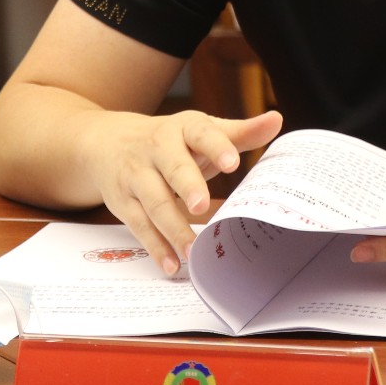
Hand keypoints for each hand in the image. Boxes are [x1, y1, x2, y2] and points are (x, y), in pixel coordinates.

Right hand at [77, 108, 282, 274]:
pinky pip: (139, 226)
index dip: (217, 147)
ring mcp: (136, 175)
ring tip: (194, 250)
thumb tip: (277, 121)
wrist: (108, 142)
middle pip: (173, 167)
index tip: (233, 163)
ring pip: (155, 202)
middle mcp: (157, 149)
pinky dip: (155, 246)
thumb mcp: (201, 130)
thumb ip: (239, 133)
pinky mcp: (123, 202)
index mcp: (183, 128)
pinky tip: (171, 263)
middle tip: (202, 205)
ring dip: (173, 228)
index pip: (201, 133)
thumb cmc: (171, 141)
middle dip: (187, 185)